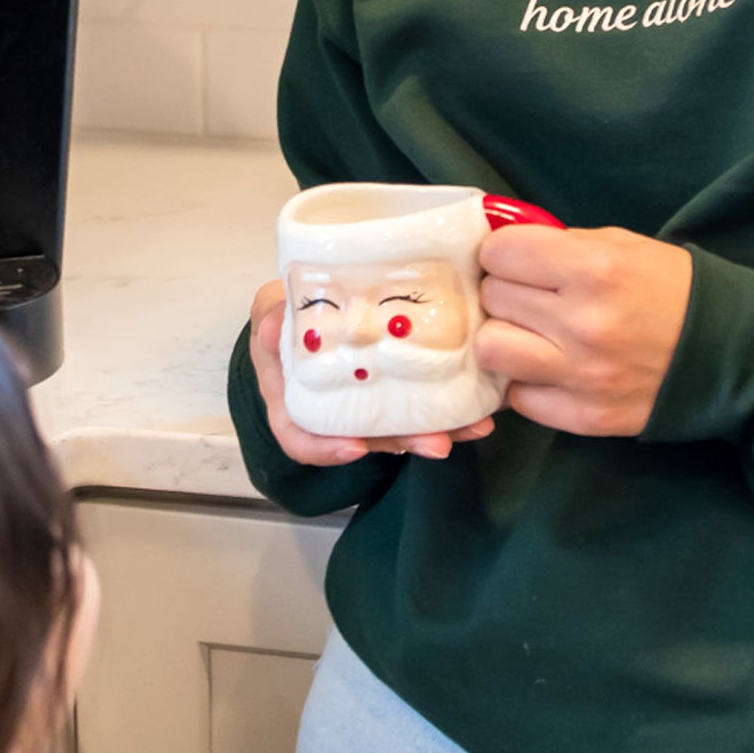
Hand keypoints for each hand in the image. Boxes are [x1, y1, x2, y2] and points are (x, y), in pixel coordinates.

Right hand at [246, 281, 494, 464]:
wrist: (311, 303)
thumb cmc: (286, 314)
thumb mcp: (271, 311)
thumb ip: (272, 318)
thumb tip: (274, 329)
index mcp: (293, 398)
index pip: (300, 436)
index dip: (325, 448)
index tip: (357, 447)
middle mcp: (332, 411)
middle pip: (364, 439)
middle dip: (404, 442)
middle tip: (438, 443)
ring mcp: (367, 405)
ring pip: (400, 429)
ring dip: (438, 430)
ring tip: (474, 426)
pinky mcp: (397, 390)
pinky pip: (423, 405)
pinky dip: (453, 407)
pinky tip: (482, 405)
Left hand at [474, 226, 692, 437]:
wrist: (731, 354)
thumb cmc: (673, 289)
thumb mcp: (623, 245)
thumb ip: (562, 244)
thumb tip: (503, 246)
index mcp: (595, 268)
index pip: (500, 252)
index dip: (503, 252)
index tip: (516, 259)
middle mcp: (582, 322)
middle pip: (493, 297)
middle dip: (506, 290)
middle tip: (529, 295)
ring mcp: (581, 375)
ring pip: (491, 349)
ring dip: (505, 337)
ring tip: (530, 334)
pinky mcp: (584, 417)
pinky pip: (519, 397)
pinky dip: (527, 382)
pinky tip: (550, 369)